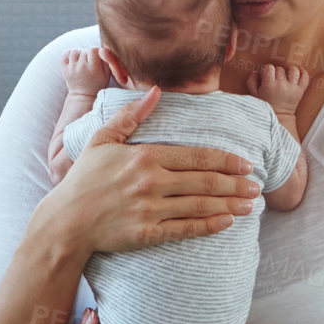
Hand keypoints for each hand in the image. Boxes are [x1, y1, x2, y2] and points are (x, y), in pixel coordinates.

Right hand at [39, 86, 261, 256]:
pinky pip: (184, 229)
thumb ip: (132, 114)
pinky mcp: (146, 233)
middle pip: (204, 181)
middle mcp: (151, 182)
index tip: (246, 163)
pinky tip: (226, 222)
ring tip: (250, 204)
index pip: (196, 157)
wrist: (66, 220)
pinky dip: (208, 226)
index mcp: (145, 157)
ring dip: (229, 204)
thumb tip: (156, 90)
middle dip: (235, 183)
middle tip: (257, 186)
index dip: (225, 160)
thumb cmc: (84, 179)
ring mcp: (149, 209)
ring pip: (199, 205)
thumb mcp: (104, 139)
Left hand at [61, 47, 112, 94]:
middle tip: (90, 61)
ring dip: (79, 53)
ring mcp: (72, 69)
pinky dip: (69, 54)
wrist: (84, 96)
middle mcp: (81, 68)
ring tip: (82, 60)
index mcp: (93, 68)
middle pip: (84, 50)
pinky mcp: (65, 70)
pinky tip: (75, 59)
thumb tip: (102, 49)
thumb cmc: (98, 84)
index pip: (93, 49)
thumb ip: (107, 60)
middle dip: (88, 54)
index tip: (97, 57)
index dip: (96, 51)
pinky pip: (65, 55)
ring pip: (74, 51)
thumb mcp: (107, 74)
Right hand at [248, 63, 309, 112]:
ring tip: (286, 74)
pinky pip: (305, 77)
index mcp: (269, 85)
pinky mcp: (300, 91)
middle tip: (274, 78)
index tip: (266, 74)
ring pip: (293, 70)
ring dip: (289, 70)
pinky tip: (297, 72)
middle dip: (276, 72)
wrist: (279, 118)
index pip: (269, 68)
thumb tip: (257, 71)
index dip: (266, 69)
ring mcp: (292, 88)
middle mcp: (282, 85)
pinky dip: (303, 72)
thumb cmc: (265, 105)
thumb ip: (251, 81)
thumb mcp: (253, 94)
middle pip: (280, 69)